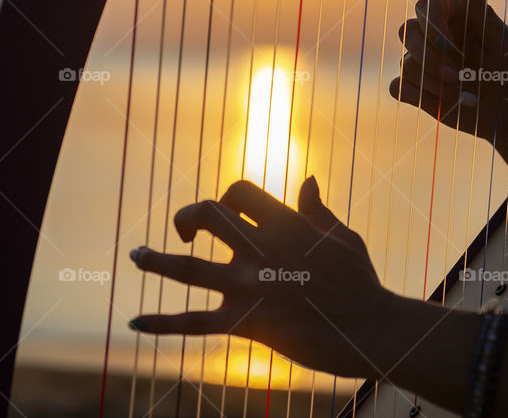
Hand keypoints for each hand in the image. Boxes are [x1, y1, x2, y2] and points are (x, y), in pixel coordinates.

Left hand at [128, 178, 395, 377]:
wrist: (373, 329)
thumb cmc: (362, 282)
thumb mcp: (342, 236)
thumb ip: (316, 210)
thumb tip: (307, 179)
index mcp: (285, 223)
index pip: (238, 191)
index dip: (224, 196)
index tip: (224, 213)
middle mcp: (261, 249)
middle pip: (207, 215)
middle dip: (187, 217)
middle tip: (183, 233)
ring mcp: (251, 286)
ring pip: (188, 268)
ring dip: (155, 260)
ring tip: (134, 255)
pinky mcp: (247, 323)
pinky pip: (194, 322)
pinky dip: (161, 323)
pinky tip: (134, 321)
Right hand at [389, 0, 507, 174]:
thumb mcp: (501, 43)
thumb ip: (482, 13)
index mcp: (454, 16)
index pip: (426, 5)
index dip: (431, 24)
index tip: (449, 47)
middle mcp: (434, 36)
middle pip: (407, 32)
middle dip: (428, 57)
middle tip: (456, 77)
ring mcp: (422, 62)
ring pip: (406, 63)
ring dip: (433, 83)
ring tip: (463, 96)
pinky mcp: (416, 88)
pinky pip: (397, 87)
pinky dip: (416, 95)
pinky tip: (442, 102)